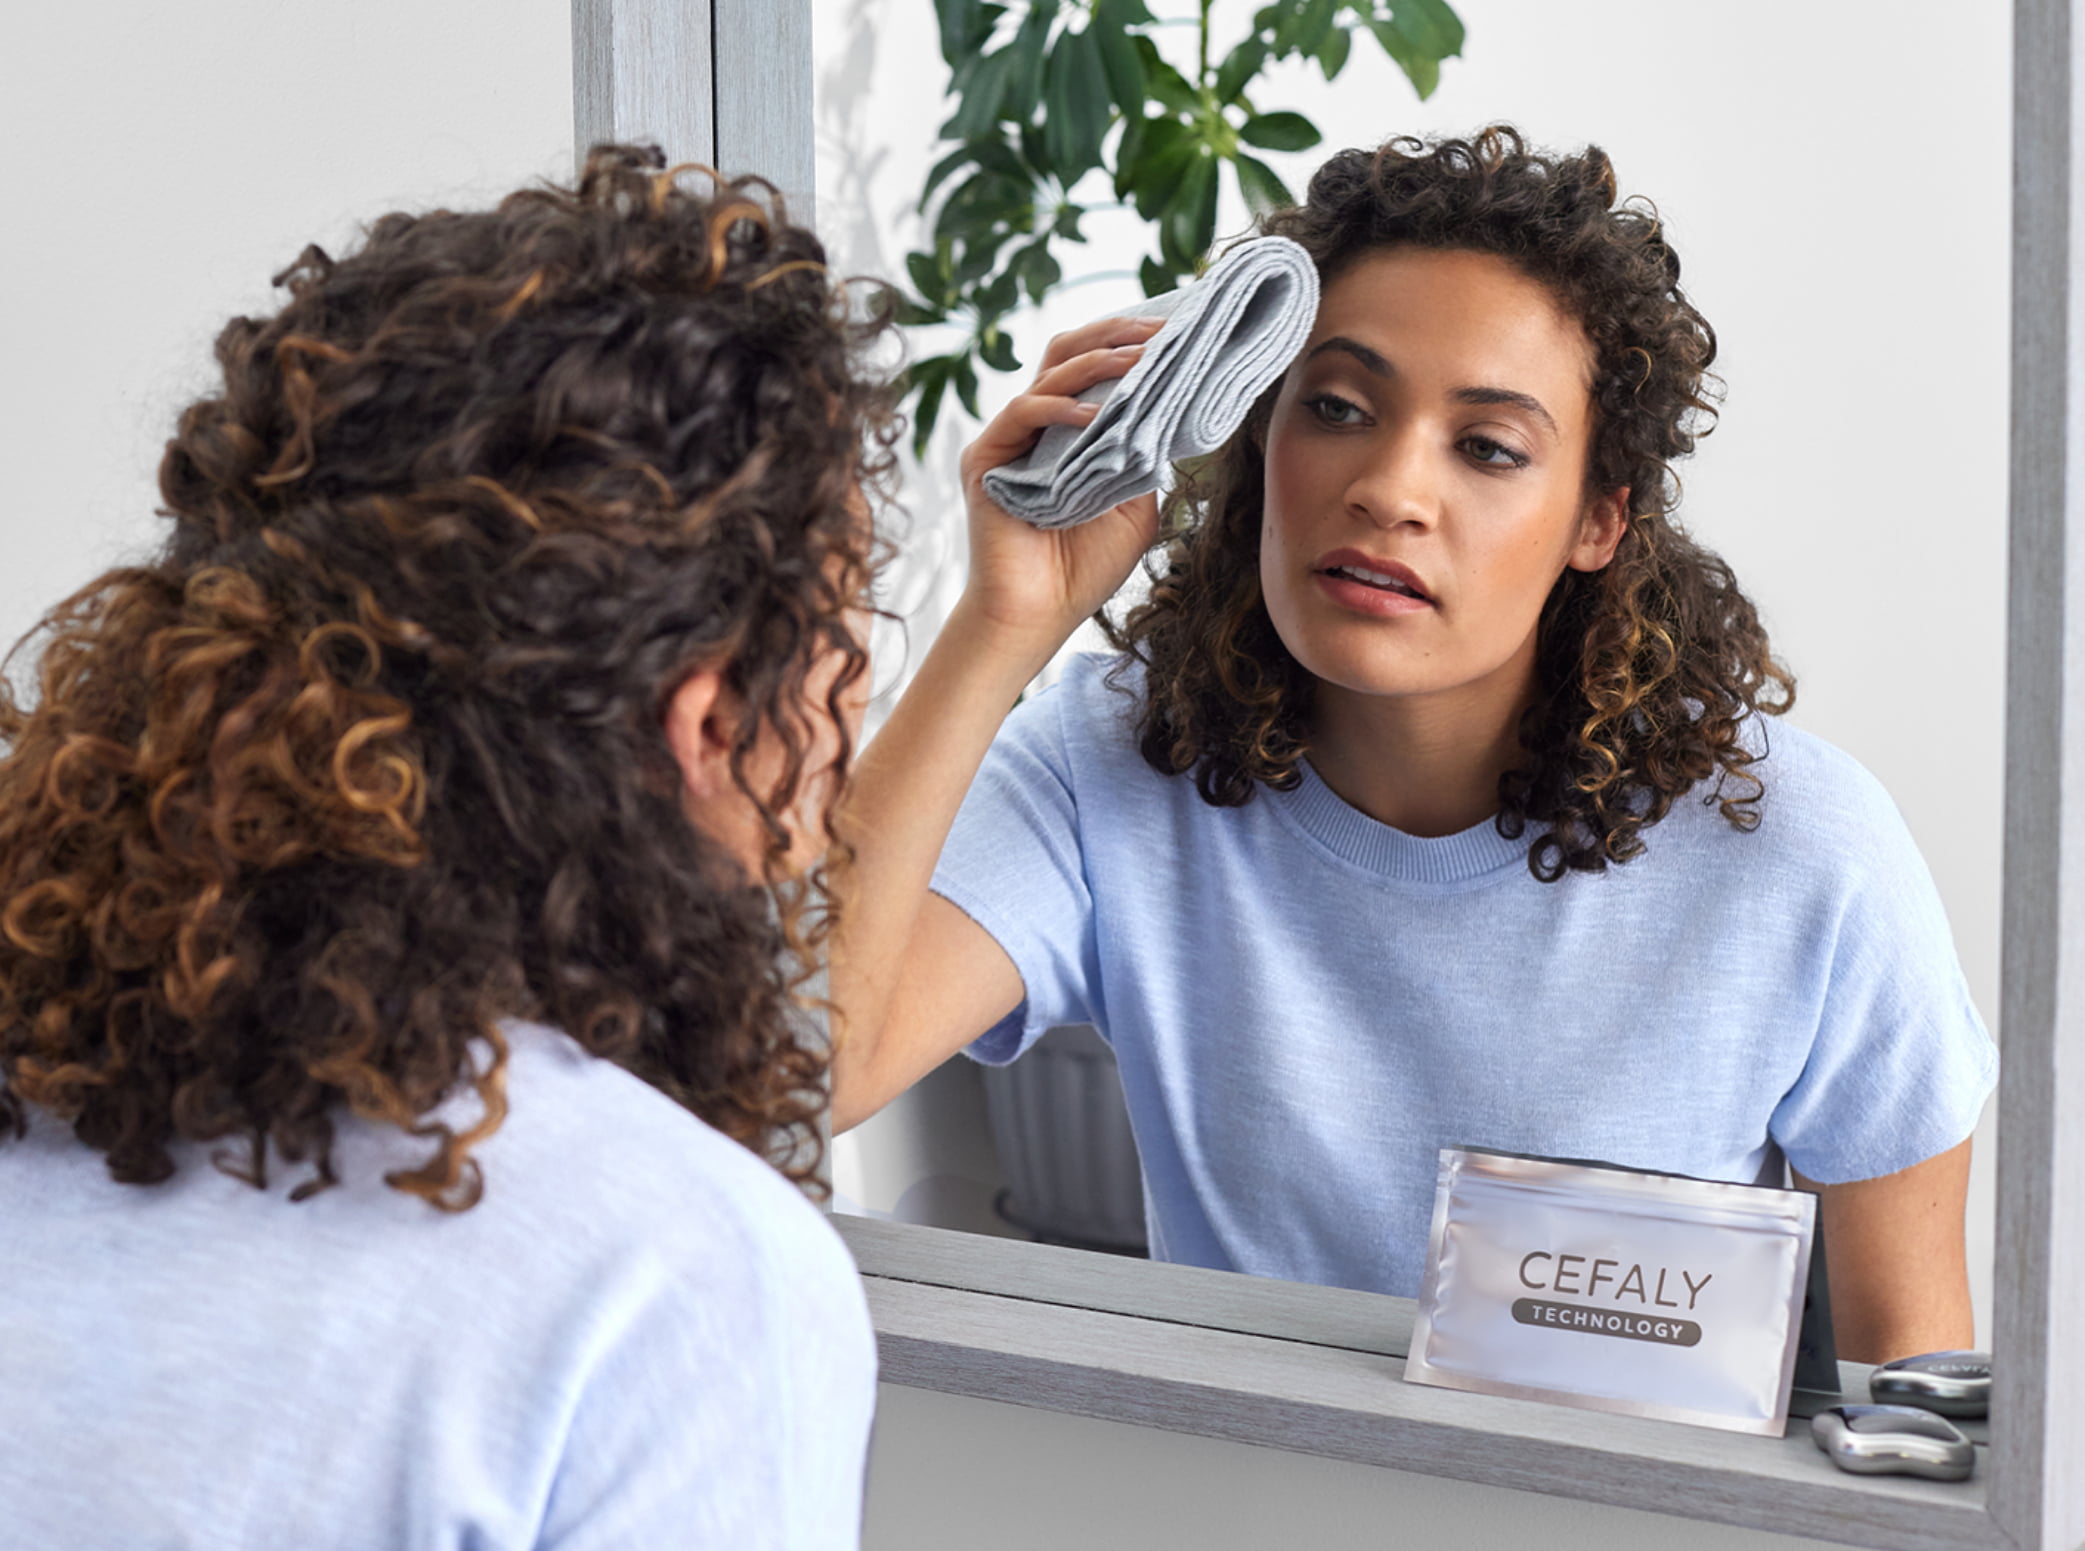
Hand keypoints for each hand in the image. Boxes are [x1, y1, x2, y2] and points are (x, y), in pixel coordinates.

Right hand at [954, 314, 1166, 663]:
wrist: (1038, 614)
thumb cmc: (1083, 568)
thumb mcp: (1135, 506)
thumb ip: (1145, 458)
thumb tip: (1175, 412)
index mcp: (1069, 431)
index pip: (1095, 367)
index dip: (1130, 343)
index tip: (1176, 333)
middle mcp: (1037, 426)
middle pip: (1070, 352)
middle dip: (1117, 334)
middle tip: (1162, 332)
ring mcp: (1010, 439)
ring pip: (1050, 372)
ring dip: (1099, 361)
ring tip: (1141, 360)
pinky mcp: (985, 459)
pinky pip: (1021, 412)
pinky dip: (1059, 407)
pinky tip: (1096, 414)